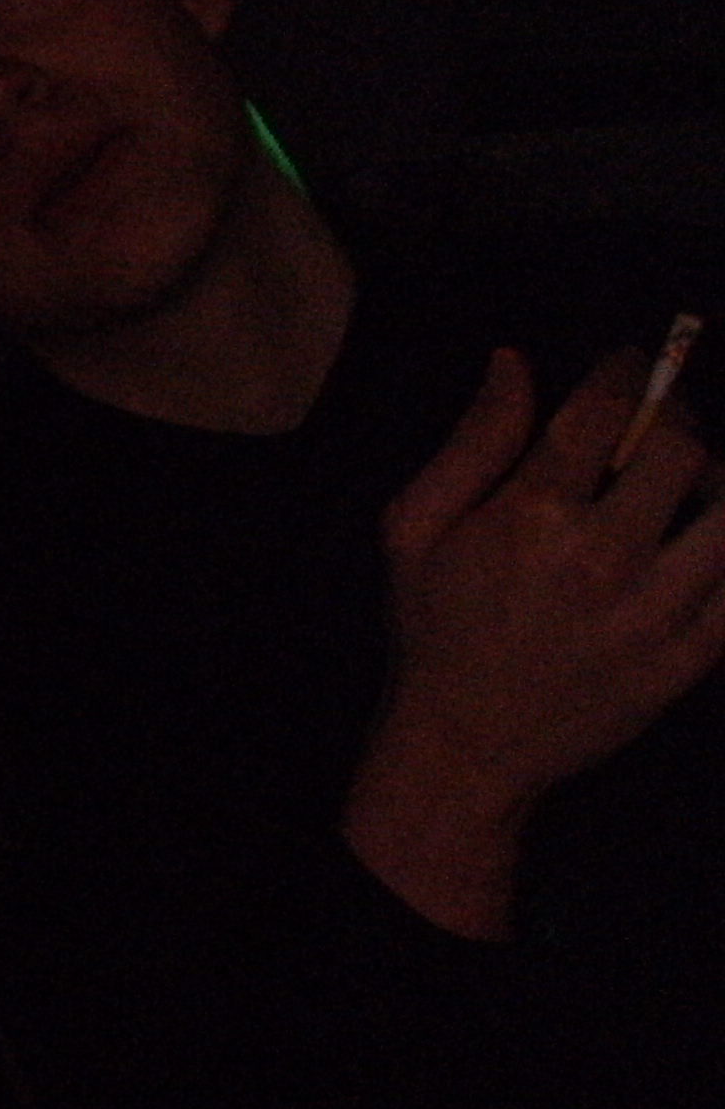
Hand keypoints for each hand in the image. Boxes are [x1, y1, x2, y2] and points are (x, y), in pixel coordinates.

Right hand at [351, 347, 724, 934]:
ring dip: (717, 477)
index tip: (630, 364)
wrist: (465, 746)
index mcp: (532, 516)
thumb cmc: (435, 631)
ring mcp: (656, 608)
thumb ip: (471, 443)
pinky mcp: (691, 654)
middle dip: (677, 416)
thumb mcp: (414, 530)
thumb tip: (513, 362)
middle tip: (660, 422)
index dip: (627, 369)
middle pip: (682, 446)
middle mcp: (603, 555)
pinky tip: (705, 537)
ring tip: (692, 480)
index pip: (606, 406)